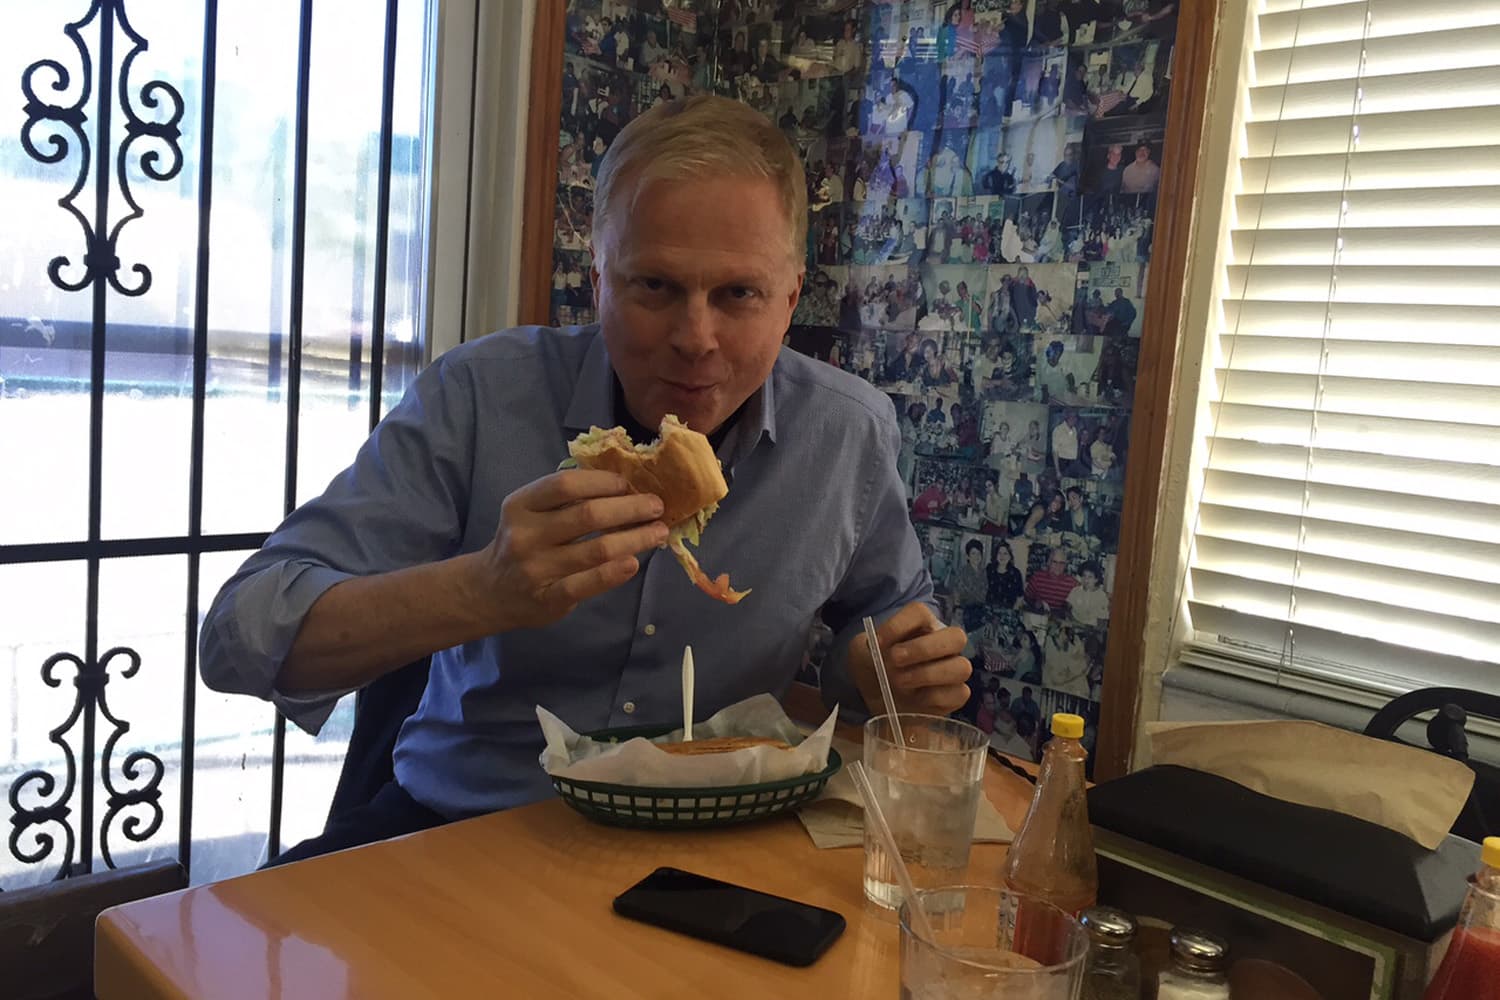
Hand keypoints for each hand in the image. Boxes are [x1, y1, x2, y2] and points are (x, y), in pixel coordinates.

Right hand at [468, 470, 667, 632]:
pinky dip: (614, 572)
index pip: (565, 484)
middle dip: (630, 508)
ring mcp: (536, 569)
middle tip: (656, 506)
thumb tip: (625, 487)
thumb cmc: (522, 543)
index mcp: (521, 505)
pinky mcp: (548, 598)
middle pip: (587, 515)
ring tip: (658, 532)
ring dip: (635, 539)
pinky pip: (587, 584)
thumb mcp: (530, 514)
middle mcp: (525, 535)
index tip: (629, 483)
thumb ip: (565, 500)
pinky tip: (634, 563)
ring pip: (595, 550)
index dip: (603, 481)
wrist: (490, 592)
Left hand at [848, 602, 971, 716]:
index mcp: (921, 625)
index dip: (900, 624)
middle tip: (895, 660)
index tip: (878, 642)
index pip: (920, 612)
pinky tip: (914, 700)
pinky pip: (959, 694)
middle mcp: (944, 644)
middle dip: (923, 649)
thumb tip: (882, 654)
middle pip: (956, 636)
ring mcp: (954, 669)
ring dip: (928, 674)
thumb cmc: (874, 668)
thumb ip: (868, 649)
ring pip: (961, 667)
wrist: (877, 698)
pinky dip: (935, 697)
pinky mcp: (956, 695)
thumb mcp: (861, 654)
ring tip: (900, 682)